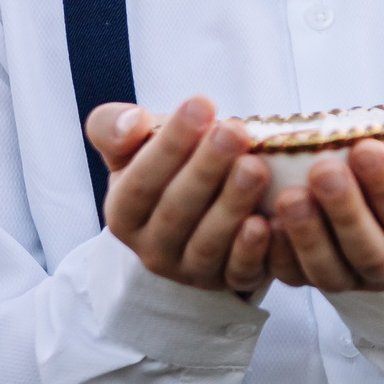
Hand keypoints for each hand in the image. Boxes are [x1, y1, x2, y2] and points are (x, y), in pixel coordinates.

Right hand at [89, 97, 272, 293]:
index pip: (140, 181)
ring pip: (209, 242)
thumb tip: (129, 123)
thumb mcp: (133, 146)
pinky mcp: (230, 281)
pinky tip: (268, 221)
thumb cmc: (168, 168)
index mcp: (124, 214)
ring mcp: (191, 270)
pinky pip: (240, 272)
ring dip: (232, 205)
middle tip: (234, 131)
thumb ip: (114, 128)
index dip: (169, 144)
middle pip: (177, 211)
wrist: (199, 211)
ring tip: (255, 166)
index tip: (201, 103)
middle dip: (206, 169)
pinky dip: (253, 250)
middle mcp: (152, 248)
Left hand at [267, 114, 383, 292]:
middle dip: (344, 211)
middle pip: (367, 250)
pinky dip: (272, 255)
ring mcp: (347, 279)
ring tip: (288, 196)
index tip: (366, 147)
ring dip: (306, 236)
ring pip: (326, 270)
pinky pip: (288, 277)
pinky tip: (258, 223)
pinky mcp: (308, 279)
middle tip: (323, 168)